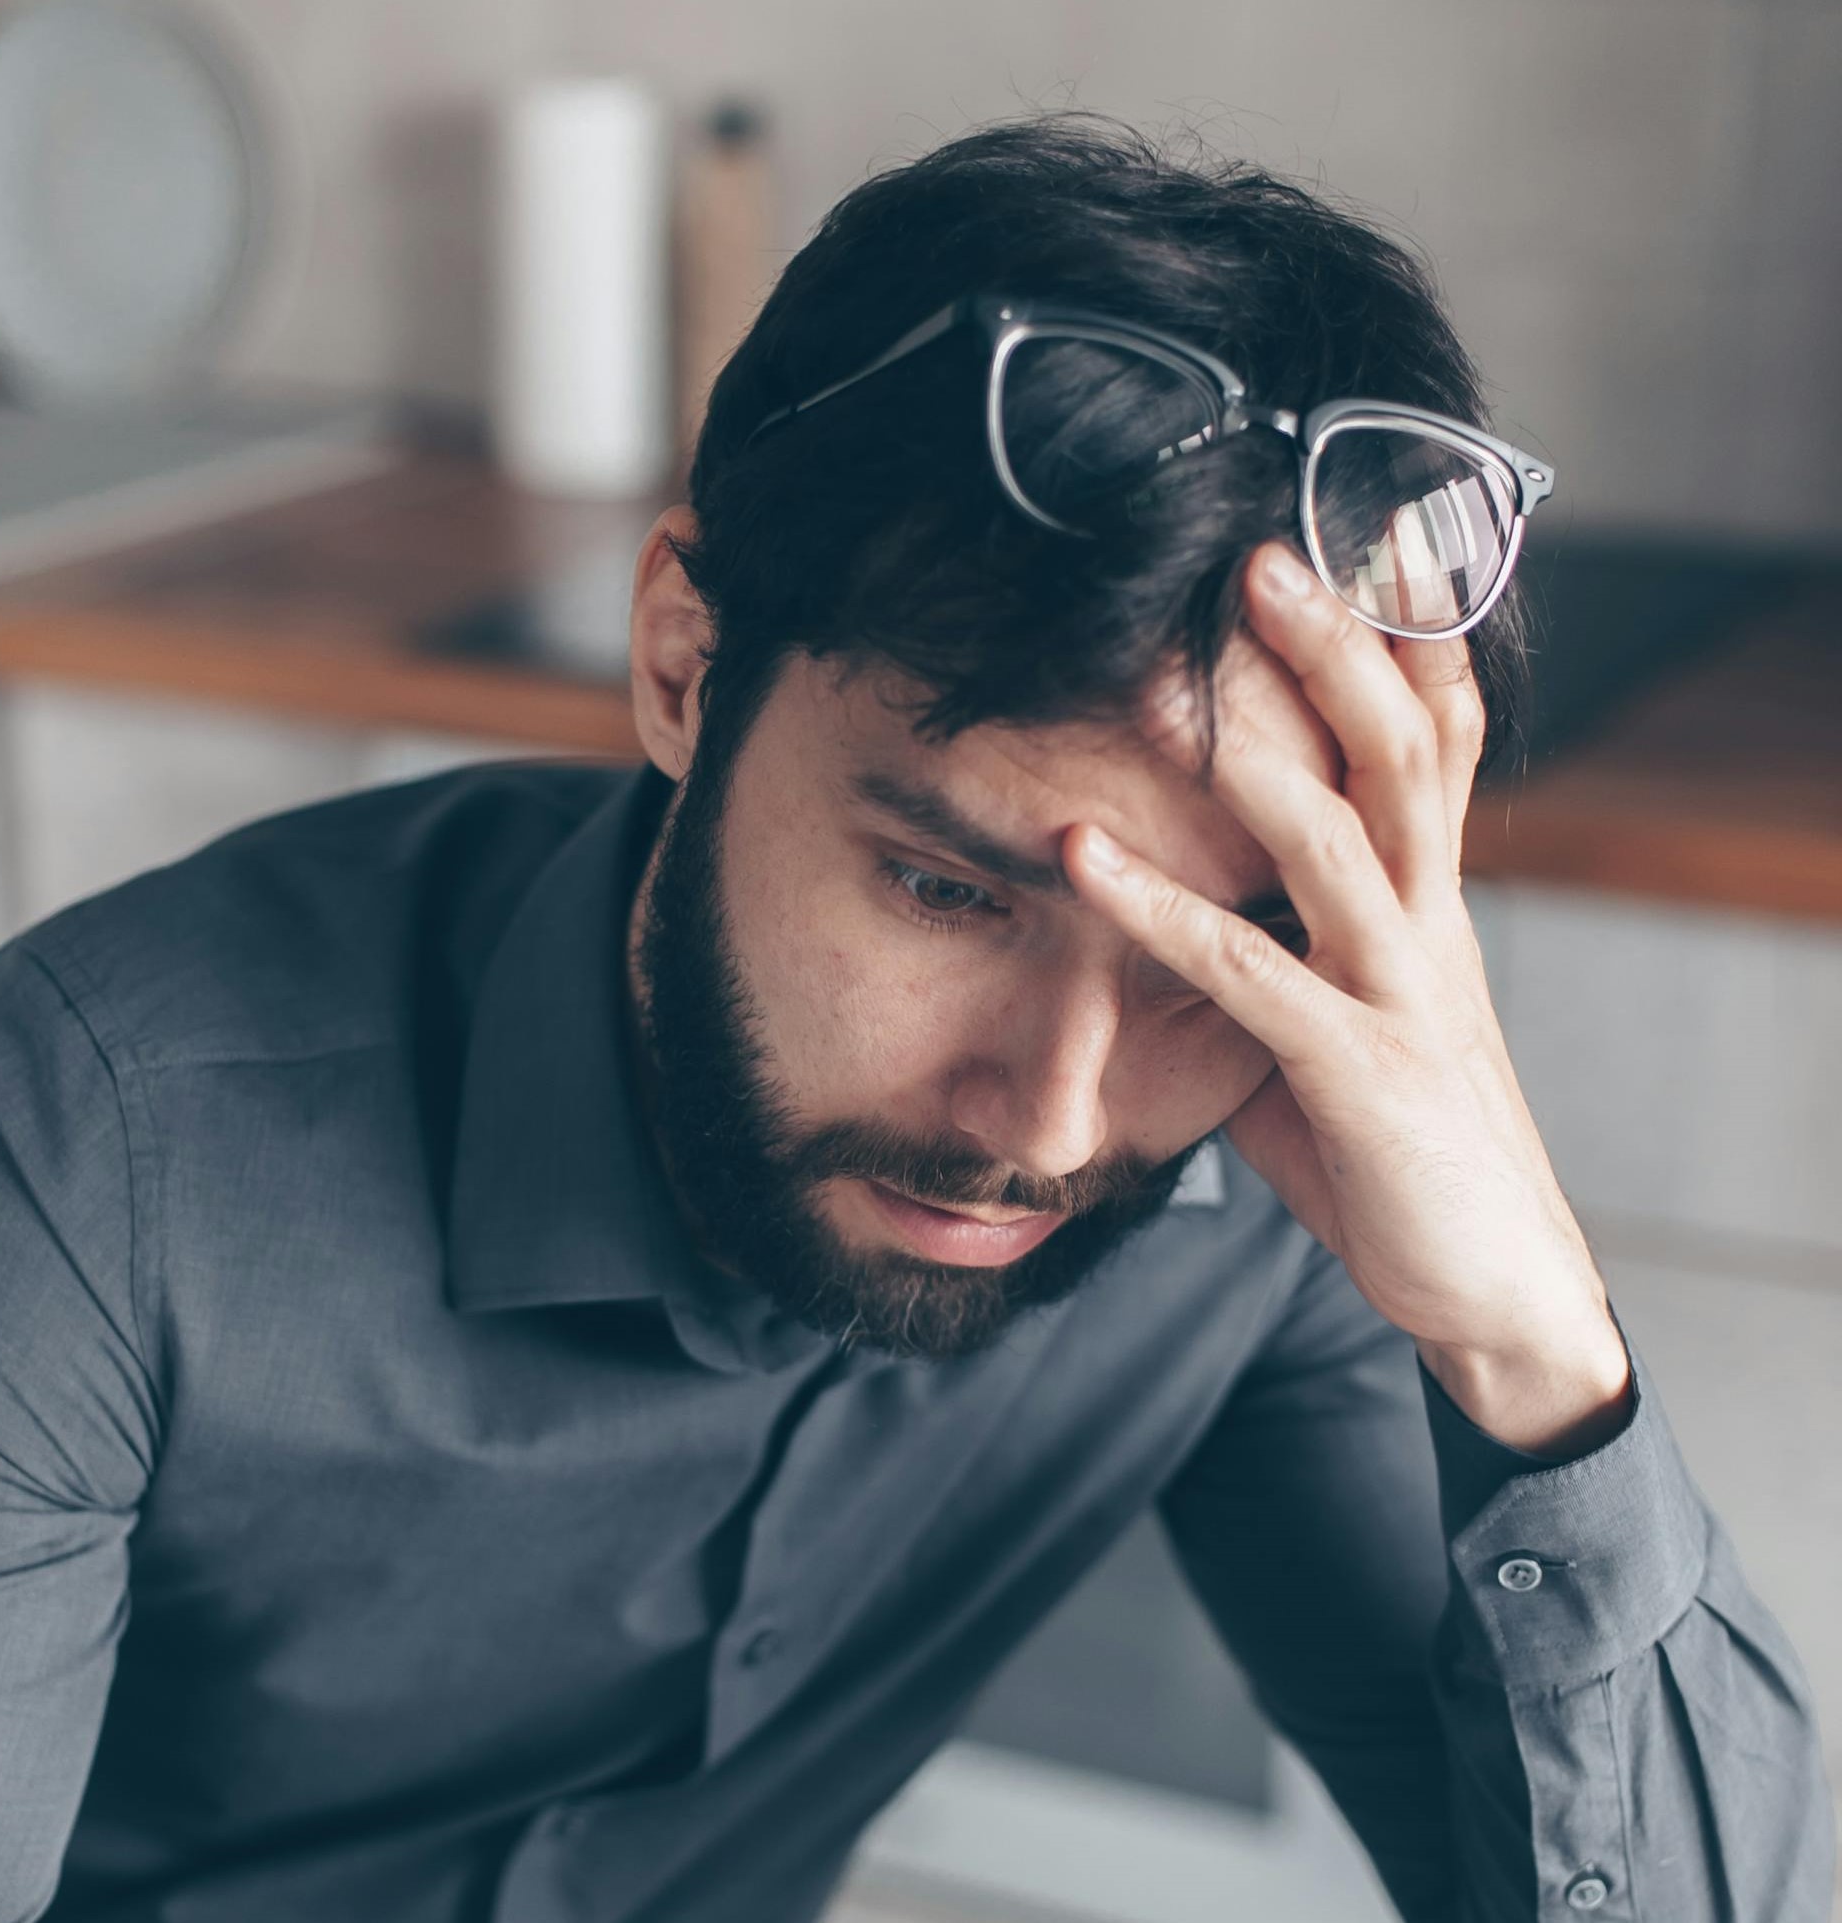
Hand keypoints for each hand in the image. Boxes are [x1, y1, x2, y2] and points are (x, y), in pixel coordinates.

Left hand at [1063, 542, 1628, 1447]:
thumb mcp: (1345, 1026)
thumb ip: (1283, 955)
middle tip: (1263, 554)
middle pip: (1403, 752)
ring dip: (1264, 742)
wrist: (1495, 1288)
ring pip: (1348, 834)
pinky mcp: (1362, 1071)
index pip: (1433, 744)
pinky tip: (1082, 858)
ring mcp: (1403, 994)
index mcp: (1431, 904)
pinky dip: (1160, 907)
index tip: (1350, 546)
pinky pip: (1251, 972)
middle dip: (1339, 647)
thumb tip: (1192, 917)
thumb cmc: (1405, 1151)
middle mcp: (1431, 926)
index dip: (1402, 642)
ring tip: (1185, 663)